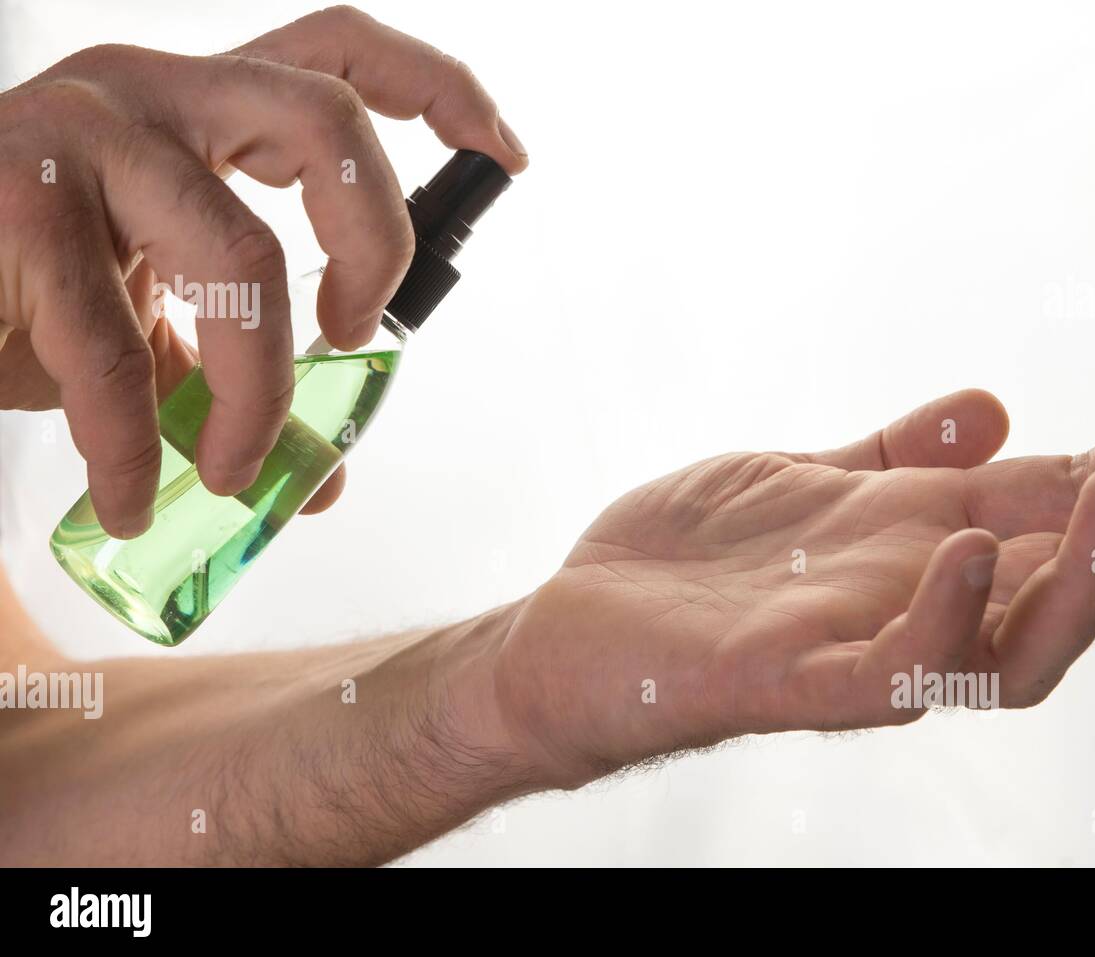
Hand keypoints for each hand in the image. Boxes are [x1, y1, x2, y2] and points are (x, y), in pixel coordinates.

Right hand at [0, 6, 526, 535]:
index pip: (341, 55)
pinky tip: (129, 498)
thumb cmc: (27, 296)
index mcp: (205, 110)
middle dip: (376, 243)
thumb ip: (238, 379)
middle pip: (326, 122)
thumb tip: (316, 479)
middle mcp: (154, 95)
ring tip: (227, 469)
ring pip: (240, 253)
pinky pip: (114, 345)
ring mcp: (83, 133)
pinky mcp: (14, 198)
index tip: (509, 157)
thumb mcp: (157, 326)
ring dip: (254, 390)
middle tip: (355, 335)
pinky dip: (132, 444)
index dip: (438, 91)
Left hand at [490, 366, 1094, 787]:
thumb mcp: (801, 480)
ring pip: (1020, 642)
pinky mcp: (789, 682)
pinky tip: (967, 545)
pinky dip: (945, 617)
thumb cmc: (684, 569)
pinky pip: (896, 672)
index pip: (1068, 506)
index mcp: (924, 546)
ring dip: (1086, 568)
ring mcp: (861, 651)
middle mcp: (916, 604)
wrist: (568, 634)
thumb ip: (896, 456)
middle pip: (1076, 578)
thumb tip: (994, 410)